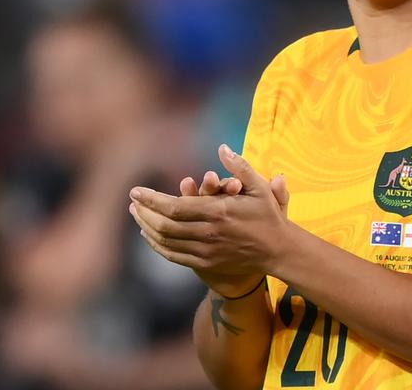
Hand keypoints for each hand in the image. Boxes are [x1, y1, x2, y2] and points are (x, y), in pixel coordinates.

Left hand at [129, 144, 292, 294]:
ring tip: (136, 214)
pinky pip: (174, 256)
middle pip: (164, 225)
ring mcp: (207, 251)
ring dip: (146, 228)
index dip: (151, 200)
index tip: (136, 191)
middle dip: (144, 213)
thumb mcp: (259, 187)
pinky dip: (157, 246)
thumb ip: (240, 166)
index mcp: (218, 212)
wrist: (278, 251)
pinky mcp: (206, 263)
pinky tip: (149, 235)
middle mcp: (209, 233)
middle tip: (133, 201)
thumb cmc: (268, 215)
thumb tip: (222, 147)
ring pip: (166, 242)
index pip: (174, 207)